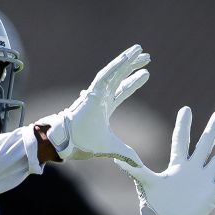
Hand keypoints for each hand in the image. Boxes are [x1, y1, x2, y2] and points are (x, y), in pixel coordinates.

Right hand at [36, 45, 149, 165]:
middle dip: (132, 67)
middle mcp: (100, 97)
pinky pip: (106, 75)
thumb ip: (125, 154)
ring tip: (140, 49)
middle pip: (119, 77)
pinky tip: (127, 57)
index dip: (133, 83)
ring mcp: (96, 93)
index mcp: (104, 108)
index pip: (121, 91)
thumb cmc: (82, 143)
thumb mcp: (110, 148)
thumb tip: (140, 164)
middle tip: (147, 57)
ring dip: (127, 60)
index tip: (146, 74)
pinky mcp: (92, 92)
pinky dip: (117, 65)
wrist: (66, 143)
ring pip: (114, 72)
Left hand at [114, 106, 214, 214]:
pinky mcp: (211, 195)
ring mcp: (203, 182)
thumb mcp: (146, 186)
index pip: (181, 141)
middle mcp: (191, 171)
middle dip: (212, 129)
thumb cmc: (154, 209)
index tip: (186, 109)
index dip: (183, 125)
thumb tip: (116, 159)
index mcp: (176, 167)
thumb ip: (135, 171)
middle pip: (204, 145)